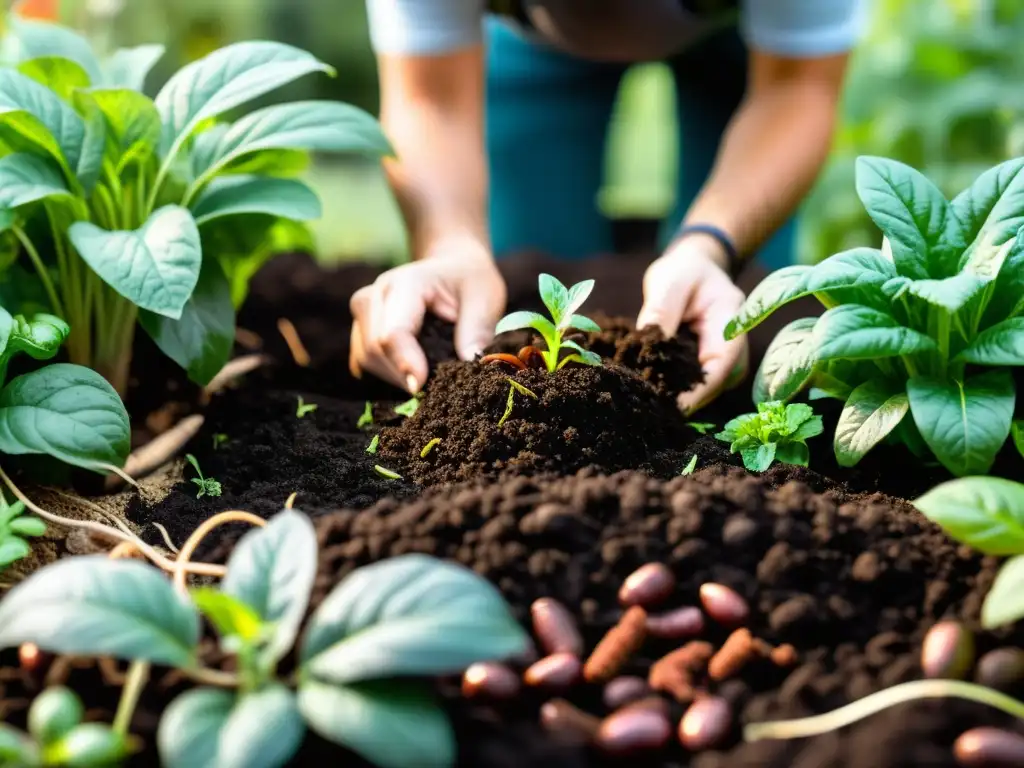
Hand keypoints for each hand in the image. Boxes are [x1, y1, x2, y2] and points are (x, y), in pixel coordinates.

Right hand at [349, 240, 505, 392]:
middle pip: (374, 349)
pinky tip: (410, 374)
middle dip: (402, 375)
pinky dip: (385, 376)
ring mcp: (363, 313)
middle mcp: (375, 295)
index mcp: (406, 283)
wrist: (451, 270)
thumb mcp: (486, 296)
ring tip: (427, 379)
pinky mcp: (359, 330)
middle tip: (436, 387)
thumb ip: (478, 328)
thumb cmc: (468, 282)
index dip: (405, 362)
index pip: (393, 331)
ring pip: (365, 359)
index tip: (421, 387)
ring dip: (393, 378)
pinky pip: (362, 362)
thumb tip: (471, 363)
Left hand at [636, 233, 748, 413]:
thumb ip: (661, 312)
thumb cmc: (685, 271)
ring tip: (636, 395)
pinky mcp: (707, 368)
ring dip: (670, 394)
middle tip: (637, 404)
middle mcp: (734, 352)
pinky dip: (668, 386)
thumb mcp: (670, 282)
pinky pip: (690, 385)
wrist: (696, 268)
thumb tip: (643, 347)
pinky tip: (643, 386)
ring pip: (699, 391)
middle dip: (676, 399)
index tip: (663, 407)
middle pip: (709, 388)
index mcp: (732, 326)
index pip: (718, 370)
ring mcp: (722, 363)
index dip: (693, 395)